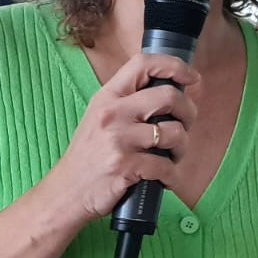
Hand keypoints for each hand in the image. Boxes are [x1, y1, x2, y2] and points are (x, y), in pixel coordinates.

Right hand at [37, 53, 201, 229]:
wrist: (65, 192)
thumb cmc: (89, 156)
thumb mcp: (100, 118)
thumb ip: (129, 103)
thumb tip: (172, 93)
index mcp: (107, 97)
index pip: (143, 64)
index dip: (174, 66)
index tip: (192, 77)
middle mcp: (112, 113)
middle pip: (169, 96)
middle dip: (188, 112)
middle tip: (186, 125)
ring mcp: (118, 139)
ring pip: (174, 132)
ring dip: (183, 146)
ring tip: (174, 155)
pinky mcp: (125, 166)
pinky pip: (166, 166)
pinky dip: (172, 175)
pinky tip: (165, 178)